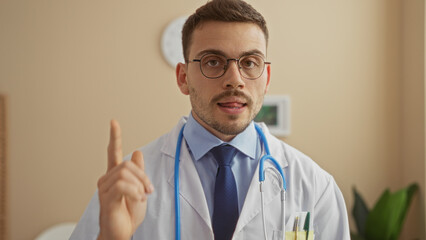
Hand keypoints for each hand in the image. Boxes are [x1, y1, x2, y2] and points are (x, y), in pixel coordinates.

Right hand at [97, 120, 153, 239]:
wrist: (122, 232)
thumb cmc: (128, 214)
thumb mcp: (139, 189)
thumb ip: (137, 172)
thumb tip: (136, 153)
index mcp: (114, 176)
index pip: (113, 152)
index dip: (115, 137)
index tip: (114, 122)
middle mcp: (106, 180)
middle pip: (126, 164)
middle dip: (142, 176)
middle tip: (148, 190)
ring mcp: (104, 189)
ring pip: (125, 173)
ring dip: (140, 185)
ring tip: (142, 197)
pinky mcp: (107, 199)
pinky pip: (122, 186)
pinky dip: (134, 191)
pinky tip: (137, 199)